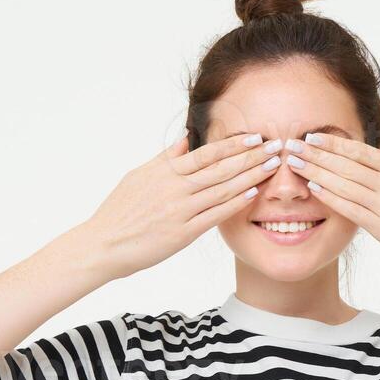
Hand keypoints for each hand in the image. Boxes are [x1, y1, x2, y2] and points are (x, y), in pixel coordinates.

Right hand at [84, 132, 281, 279]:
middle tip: (276, 146)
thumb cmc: (119, 211)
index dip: (233, 144)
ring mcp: (179, 211)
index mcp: (164, 171)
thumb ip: (166, 159)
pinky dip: (234, 204)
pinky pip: (214, 216)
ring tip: (272, 167)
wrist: (103, 244)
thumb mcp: (138, 176)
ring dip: (250, 176)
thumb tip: (186, 140)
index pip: (206, 153)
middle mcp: (174, 188)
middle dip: (251, 156)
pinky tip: (252, 194)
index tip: (255, 136)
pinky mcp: (182, 234)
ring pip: (222, 189)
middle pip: (220, 168)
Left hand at [284, 126, 379, 272]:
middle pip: (347, 166)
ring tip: (296, 165)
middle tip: (293, 145)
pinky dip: (333, 199)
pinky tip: (316, 189)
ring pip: (345, 186)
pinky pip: (352, 211)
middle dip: (317, 154)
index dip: (335, 143)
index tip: (313, 135)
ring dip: (318, 174)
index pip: (362, 151)